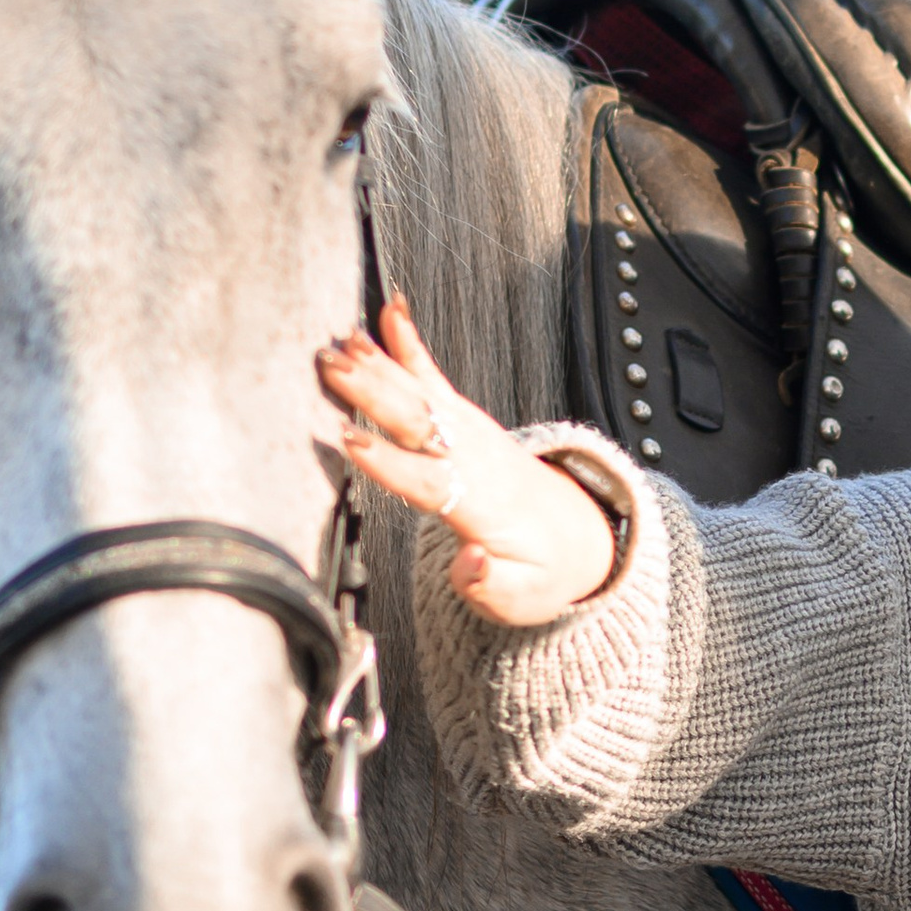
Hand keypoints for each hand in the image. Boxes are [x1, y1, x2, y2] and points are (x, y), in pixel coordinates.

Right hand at [316, 300, 618, 624]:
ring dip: (380, 366)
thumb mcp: (521, 598)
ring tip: (340, 341)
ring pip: (422, 394)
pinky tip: (390, 312)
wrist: (579, 539)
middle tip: (331, 368)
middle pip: (420, 423)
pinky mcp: (468, 421)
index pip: (428, 479)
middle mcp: (477, 460)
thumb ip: (490, 585)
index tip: (350, 438)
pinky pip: (437, 378)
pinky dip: (411, 344)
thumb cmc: (542, 569)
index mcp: (483, 506)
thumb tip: (470, 563)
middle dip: (374, 394)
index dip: (389, 461)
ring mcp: (474, 434)